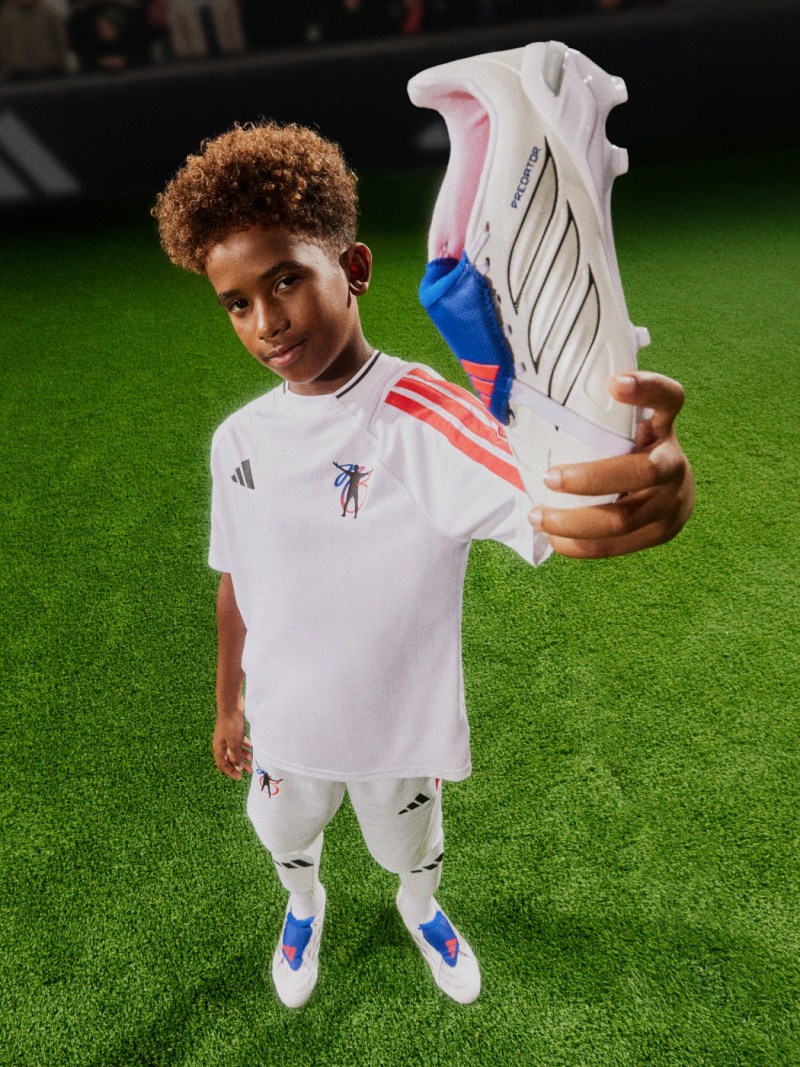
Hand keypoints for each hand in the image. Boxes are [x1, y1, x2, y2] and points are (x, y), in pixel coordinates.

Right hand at [212, 696, 252, 780]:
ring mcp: (226, 737)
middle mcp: (221, 743)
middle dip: (239, 765)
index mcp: (219, 748)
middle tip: (249, 770)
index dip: (231, 772)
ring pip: (235, 750)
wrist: (231, 705)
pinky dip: (244, 746)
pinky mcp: (232, 730)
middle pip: (229, 758)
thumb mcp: (235, 743)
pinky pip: (238, 742)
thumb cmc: (231, 724)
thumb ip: (236, 756)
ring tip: (252, 759)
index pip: (222, 765)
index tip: (240, 777)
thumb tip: (238, 767)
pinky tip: (251, 747)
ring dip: (243, 756)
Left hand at [529, 372, 694, 557]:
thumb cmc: (625, 450)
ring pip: (625, 519)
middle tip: (548, 477)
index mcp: (663, 424)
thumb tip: (516, 404)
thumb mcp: (620, 427)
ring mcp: (674, 501)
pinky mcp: (664, 532)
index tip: (615, 383)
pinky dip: (581, 545)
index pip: (668, 398)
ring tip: (537, 517)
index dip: (647, 389)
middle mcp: (674, 461)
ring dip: (574, 522)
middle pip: (642, 472)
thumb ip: (591, 417)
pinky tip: (555, 539)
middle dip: (590, 479)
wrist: (669, 489)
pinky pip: (619, 546)